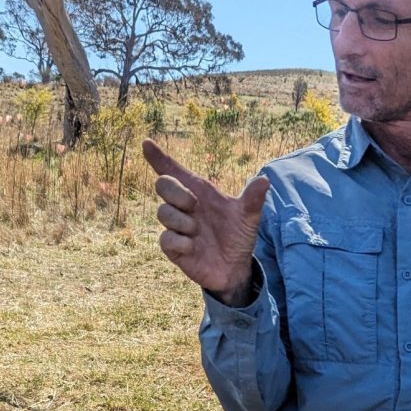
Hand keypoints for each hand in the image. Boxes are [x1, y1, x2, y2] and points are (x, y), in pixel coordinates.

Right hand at [142, 139, 269, 305]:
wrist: (235, 267)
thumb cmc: (238, 236)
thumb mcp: (249, 217)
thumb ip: (252, 199)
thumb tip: (264, 180)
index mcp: (199, 192)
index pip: (174, 170)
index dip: (158, 157)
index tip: (146, 142)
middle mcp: (184, 206)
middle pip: (163, 184)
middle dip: (176, 192)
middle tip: (194, 205)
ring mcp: (176, 225)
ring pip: (162, 212)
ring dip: (183, 221)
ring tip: (199, 232)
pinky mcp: (172, 246)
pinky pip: (165, 238)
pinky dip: (180, 241)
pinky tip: (193, 247)